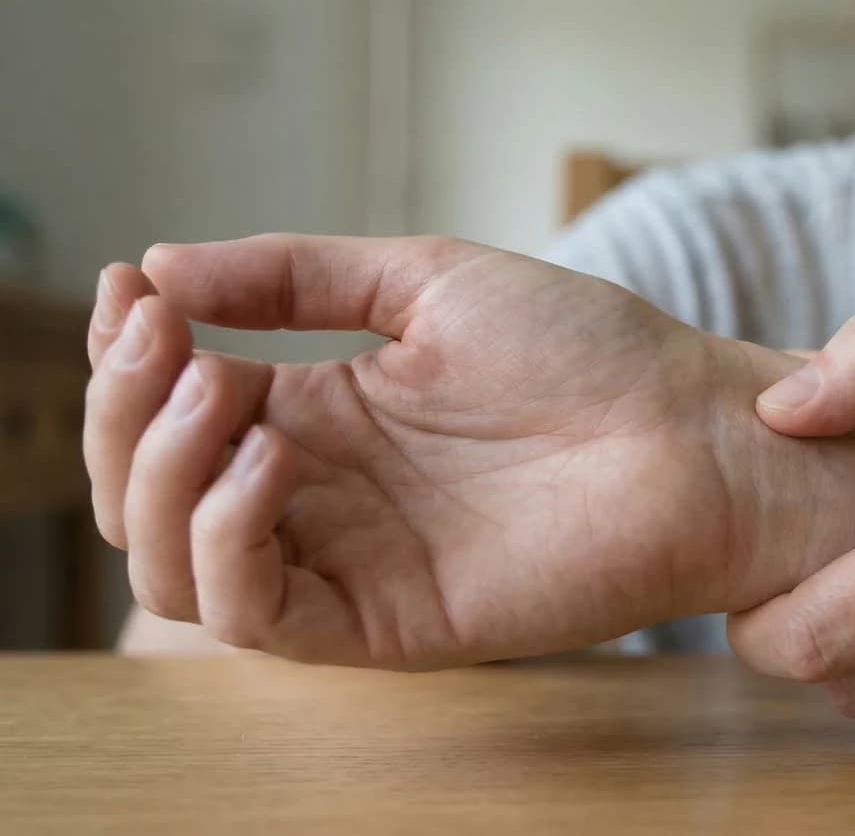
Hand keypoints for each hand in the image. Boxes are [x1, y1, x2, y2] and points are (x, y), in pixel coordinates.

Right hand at [86, 235, 854, 668]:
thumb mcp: (428, 282)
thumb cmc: (593, 352)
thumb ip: (296, 276)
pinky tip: (269, 459)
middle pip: (149, 494)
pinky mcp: (388, 624)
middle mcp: (322, 497)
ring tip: (215, 389)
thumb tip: (160, 265)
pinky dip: (225, 539)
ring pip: (173, 567)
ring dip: (158, 474)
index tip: (133, 286)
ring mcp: (350, 564)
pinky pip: (256, 614)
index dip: (130, 354)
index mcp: (325, 417)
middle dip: (123, 413)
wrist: (697, 429)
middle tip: (159, 338)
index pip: (172, 412)